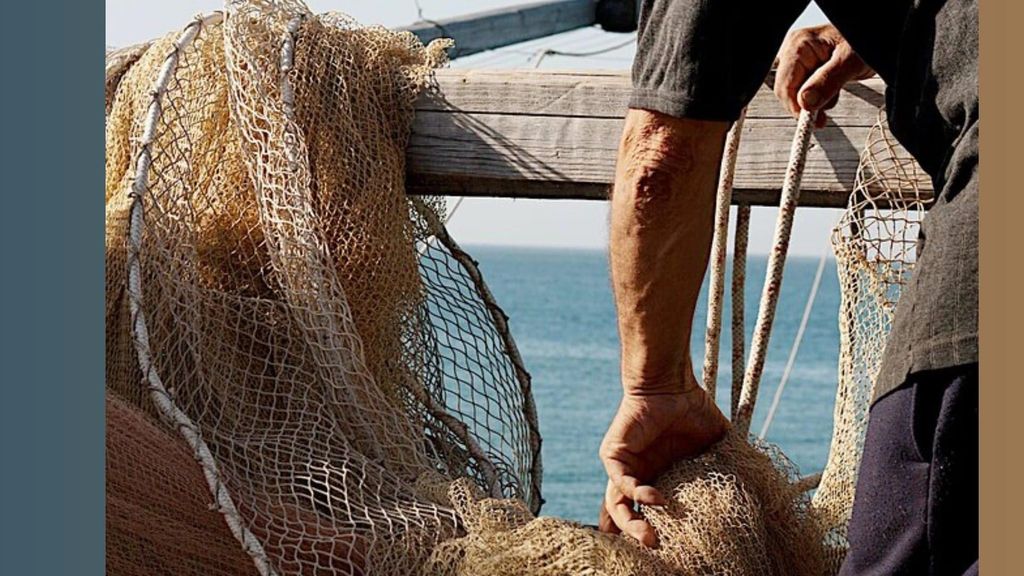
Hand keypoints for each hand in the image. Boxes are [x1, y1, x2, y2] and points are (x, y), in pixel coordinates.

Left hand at [597, 372, 729, 546]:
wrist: (673, 384)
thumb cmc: (694, 411)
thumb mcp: (715, 447)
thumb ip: (730, 468)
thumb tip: (762, 491)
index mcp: (659, 479)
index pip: (649, 515)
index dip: (654, 534)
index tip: (670, 554)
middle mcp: (639, 477)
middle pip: (629, 517)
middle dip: (640, 537)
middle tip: (658, 550)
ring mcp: (625, 467)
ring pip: (618, 506)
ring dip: (631, 525)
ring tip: (651, 539)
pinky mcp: (614, 455)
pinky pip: (620, 481)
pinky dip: (637, 494)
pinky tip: (656, 500)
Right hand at [774, 24, 873, 127]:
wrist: (877, 40)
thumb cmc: (865, 43)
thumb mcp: (851, 61)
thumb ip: (828, 81)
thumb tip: (805, 102)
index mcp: (800, 45)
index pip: (785, 84)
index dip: (795, 106)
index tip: (811, 121)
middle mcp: (795, 52)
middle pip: (787, 90)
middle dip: (805, 106)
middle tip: (822, 119)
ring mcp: (801, 61)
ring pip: (795, 93)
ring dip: (813, 103)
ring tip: (834, 96)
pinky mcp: (808, 69)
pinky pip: (805, 90)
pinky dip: (817, 98)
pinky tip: (831, 94)